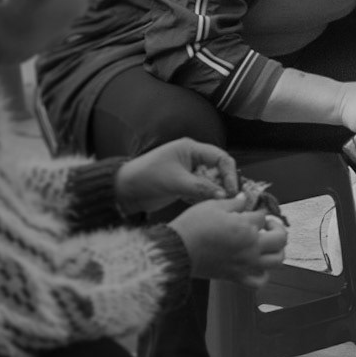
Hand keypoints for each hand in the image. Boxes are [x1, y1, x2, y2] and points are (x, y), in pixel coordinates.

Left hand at [117, 139, 239, 212]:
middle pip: (219, 170)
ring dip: (217, 193)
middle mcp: (193, 159)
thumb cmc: (146, 178)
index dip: (230, 173)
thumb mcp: (175, 182)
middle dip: (226, 184)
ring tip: (221, 205)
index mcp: (191, 149)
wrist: (123, 191)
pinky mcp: (185, 185)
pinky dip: (207, 198)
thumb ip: (202, 188)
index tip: (232, 190)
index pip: (220, 158)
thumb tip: (225, 196)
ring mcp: (189, 173)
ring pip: (213, 182)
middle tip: (230, 200)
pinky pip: (204, 191)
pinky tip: (209, 206)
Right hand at [171, 197, 287, 288]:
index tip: (251, 209)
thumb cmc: (191, 226)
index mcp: (246, 227)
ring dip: (278, 250)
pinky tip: (259, 267)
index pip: (262, 216)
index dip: (257, 210)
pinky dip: (263, 275)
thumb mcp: (212, 206)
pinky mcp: (236, 277)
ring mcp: (246, 263)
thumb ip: (233, 203)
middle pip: (280, 238)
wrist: (174, 251)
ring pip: (277, 260)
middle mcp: (251, 246)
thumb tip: (244, 198)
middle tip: (267, 224)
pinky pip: (258, 282)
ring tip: (268, 244)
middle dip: (277, 227)